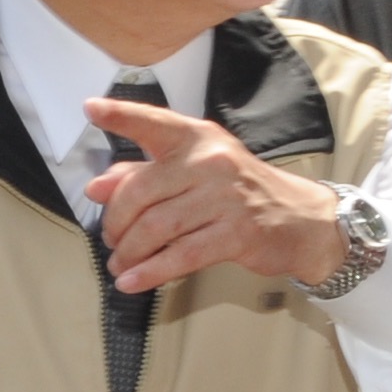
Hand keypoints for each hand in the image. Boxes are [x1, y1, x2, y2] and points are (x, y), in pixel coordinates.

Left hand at [85, 98, 342, 294]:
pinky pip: (181, 256)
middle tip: (111, 240)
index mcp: (197, 139)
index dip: (121, 115)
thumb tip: (96, 187)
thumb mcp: (195, 172)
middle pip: (142, 192)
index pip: (155, 122)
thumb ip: (144, 174)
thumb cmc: (238, 193)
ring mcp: (225, 198)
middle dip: (117, 222)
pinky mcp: (236, 234)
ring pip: (157, 227)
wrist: (300, 219)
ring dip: (130, 252)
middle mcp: (211, 161)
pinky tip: (132, 282)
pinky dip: (150, 272)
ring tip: (120, 264)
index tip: (91, 110)